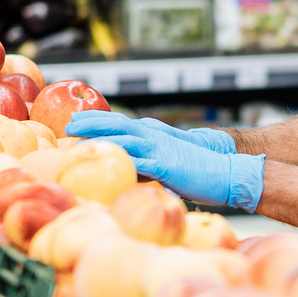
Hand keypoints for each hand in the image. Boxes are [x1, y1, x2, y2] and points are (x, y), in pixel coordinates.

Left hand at [65, 111, 263, 211]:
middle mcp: (157, 136)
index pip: (124, 124)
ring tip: (76, 138)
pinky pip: (138, 161)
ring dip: (98, 137)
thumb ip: (153, 166)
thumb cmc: (203, 174)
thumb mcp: (172, 166)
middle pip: (119, 124)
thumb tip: (136, 175)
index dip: (101, 122)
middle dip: (92, 123)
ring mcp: (161, 149)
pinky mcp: (166, 165)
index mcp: (157, 134)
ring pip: (123, 138)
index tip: (80, 123)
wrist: (229, 172)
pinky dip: (118, 160)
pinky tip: (101, 161)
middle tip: (69, 125)